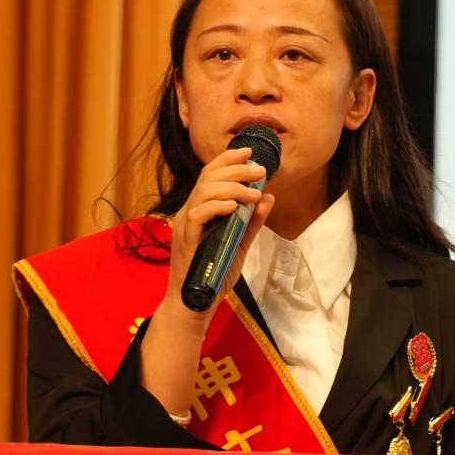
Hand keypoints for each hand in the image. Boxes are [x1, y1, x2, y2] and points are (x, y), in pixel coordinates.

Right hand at [141, 145, 274, 421]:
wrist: (196, 303)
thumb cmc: (214, 274)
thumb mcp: (240, 243)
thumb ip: (253, 221)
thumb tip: (269, 197)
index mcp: (201, 209)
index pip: (210, 175)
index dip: (228, 159)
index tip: (249, 151)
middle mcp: (190, 212)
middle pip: (208, 178)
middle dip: (236, 169)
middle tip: (260, 170)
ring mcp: (186, 225)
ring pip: (204, 192)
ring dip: (233, 188)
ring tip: (254, 192)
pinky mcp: (186, 239)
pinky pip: (198, 214)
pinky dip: (217, 206)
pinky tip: (235, 207)